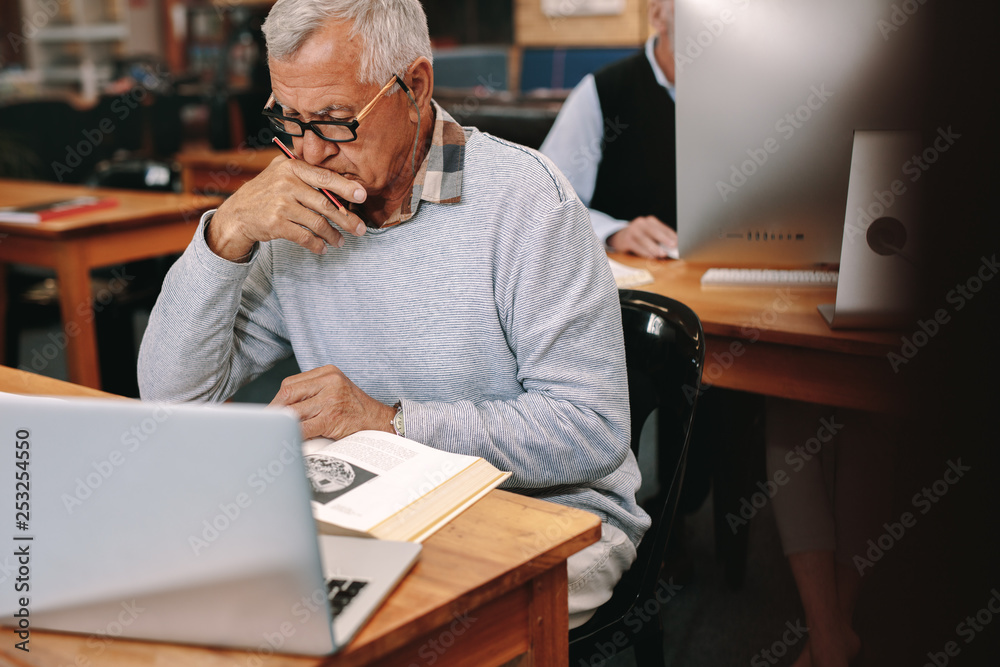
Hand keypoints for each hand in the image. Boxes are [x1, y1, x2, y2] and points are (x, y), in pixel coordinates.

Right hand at [207, 157, 369, 260]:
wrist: (237, 214)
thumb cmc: (266, 192)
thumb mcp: (281, 172)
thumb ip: (306, 172)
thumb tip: (344, 182)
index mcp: (291, 166)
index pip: (325, 177)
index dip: (346, 187)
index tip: (363, 196)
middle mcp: (286, 183)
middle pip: (326, 204)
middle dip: (347, 218)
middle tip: (360, 229)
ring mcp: (280, 204)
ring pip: (317, 223)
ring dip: (333, 235)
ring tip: (340, 242)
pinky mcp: (276, 224)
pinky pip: (305, 237)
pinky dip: (317, 245)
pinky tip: (323, 248)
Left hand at [269, 365, 395, 439]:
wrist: (379, 422)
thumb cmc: (355, 409)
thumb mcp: (335, 390)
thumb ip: (313, 392)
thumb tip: (281, 408)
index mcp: (328, 372)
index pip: (291, 383)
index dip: (277, 400)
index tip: (270, 412)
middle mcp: (330, 382)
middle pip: (288, 393)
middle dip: (275, 411)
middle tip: (267, 424)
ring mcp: (331, 399)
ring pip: (294, 411)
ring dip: (282, 424)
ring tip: (275, 433)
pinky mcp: (332, 417)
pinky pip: (304, 427)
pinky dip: (292, 434)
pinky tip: (288, 439)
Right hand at [607, 216, 677, 258]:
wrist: (620, 238)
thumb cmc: (639, 238)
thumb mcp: (650, 235)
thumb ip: (661, 239)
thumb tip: (674, 247)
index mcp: (649, 221)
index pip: (663, 228)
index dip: (671, 235)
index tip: (679, 243)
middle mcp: (641, 223)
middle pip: (654, 231)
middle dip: (664, 239)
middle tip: (672, 246)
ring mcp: (632, 230)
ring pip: (645, 239)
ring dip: (654, 248)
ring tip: (662, 254)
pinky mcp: (626, 239)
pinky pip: (637, 246)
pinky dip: (644, 252)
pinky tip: (651, 256)